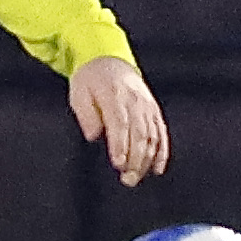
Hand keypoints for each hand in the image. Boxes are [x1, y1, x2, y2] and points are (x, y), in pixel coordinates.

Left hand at [69, 56, 168, 186]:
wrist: (109, 61)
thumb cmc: (91, 80)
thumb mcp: (79, 92)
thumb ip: (86, 114)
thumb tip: (94, 135)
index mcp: (115, 96)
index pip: (120, 124)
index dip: (121, 145)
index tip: (118, 163)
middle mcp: (135, 101)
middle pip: (139, 134)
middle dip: (135, 159)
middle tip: (127, 179)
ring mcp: (147, 106)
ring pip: (152, 136)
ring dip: (147, 160)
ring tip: (137, 178)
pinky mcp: (154, 111)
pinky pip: (161, 133)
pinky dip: (162, 152)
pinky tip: (157, 169)